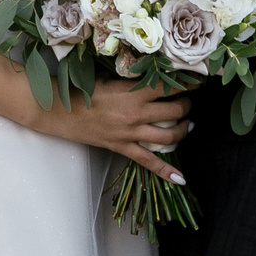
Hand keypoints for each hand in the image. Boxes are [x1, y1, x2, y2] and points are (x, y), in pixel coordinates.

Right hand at [27, 79, 188, 180]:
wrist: (57, 110)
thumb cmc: (80, 89)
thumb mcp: (108, 79)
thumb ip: (131, 80)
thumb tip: (151, 76)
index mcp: (132, 92)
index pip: (169, 86)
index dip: (187, 83)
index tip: (197, 79)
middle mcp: (136, 114)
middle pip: (175, 110)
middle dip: (187, 105)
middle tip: (188, 101)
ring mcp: (131, 133)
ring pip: (169, 136)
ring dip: (183, 129)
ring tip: (187, 124)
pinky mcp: (122, 148)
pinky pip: (149, 162)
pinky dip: (166, 171)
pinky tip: (181, 179)